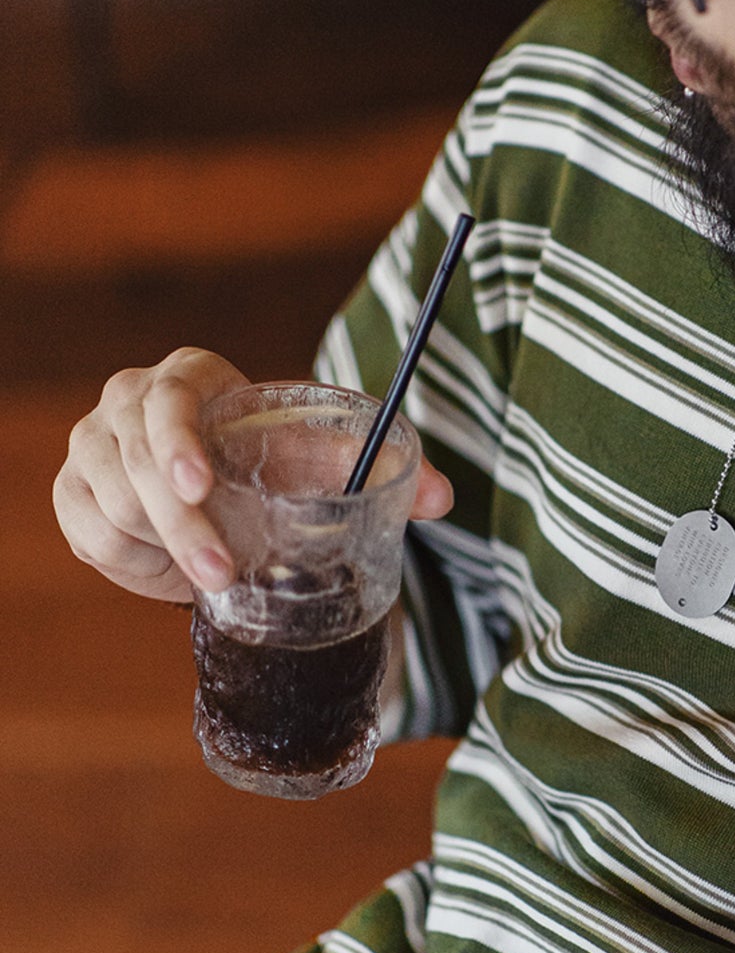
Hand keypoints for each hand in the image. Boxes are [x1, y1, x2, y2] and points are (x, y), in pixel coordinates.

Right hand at [54, 347, 454, 601]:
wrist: (219, 493)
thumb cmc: (273, 463)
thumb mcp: (321, 458)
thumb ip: (384, 468)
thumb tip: (444, 498)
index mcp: (188, 377)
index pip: (167, 398)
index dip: (177, 439)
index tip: (201, 485)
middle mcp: (129, 401)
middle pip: (137, 462)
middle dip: (182, 526)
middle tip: (222, 573)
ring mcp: (92, 446)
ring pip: (113, 504)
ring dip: (164, 549)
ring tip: (213, 575)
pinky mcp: (72, 494)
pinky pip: (92, 536)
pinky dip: (133, 562)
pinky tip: (169, 566)